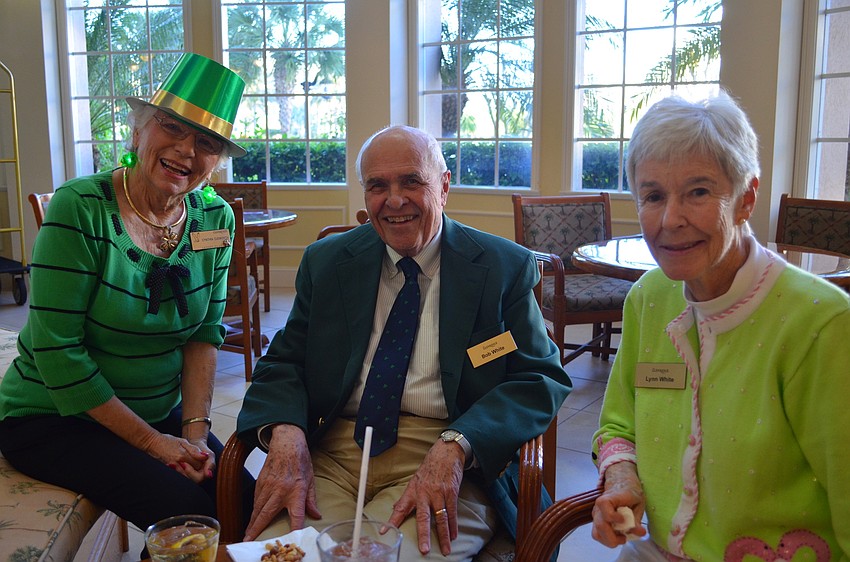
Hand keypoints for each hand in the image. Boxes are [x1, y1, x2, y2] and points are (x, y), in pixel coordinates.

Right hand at [144, 433, 211, 483]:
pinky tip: (186, 470)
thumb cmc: (167, 440)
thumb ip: (194, 450)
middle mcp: (178, 465)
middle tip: (200, 467)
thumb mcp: (183, 441)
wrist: (151, 443)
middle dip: (200, 473)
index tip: (203, 460)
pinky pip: (181, 478)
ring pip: (188, 479)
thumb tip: (205, 456)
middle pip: (195, 476)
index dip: (204, 464)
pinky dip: (186, 476)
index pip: (200, 465)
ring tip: (193, 467)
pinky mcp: (169, 472)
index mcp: (183, 456)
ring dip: (193, 475)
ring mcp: (172, 470)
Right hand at [243, 424, 320, 540]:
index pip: (296, 515)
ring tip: (248, 533)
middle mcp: (280, 490)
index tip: (291, 538)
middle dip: (256, 529)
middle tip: (250, 540)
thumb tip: (316, 515)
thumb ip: (311, 500)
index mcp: (296, 491)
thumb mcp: (311, 480)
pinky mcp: (260, 482)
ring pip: (257, 508)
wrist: (286, 443)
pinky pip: (255, 499)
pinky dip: (253, 510)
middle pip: (266, 514)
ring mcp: (268, 486)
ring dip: (252, 522)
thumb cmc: (300, 460)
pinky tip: (252, 518)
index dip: (294, 527)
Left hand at [386, 440, 463, 555]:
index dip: (392, 520)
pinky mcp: (451, 492)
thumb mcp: (414, 480)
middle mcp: (425, 493)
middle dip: (423, 534)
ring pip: (441, 518)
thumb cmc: (429, 467)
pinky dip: (454, 525)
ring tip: (445, 549)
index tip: (384, 531)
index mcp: (413, 491)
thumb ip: (406, 497)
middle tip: (424, 549)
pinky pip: (452, 512)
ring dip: (443, 535)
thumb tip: (394, 509)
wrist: (446, 453)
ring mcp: (439, 493)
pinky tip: (454, 535)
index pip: (401, 508)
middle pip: (424, 517)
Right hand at [591, 462, 646, 546]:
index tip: (622, 520)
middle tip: (625, 538)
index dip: (612, 515)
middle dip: (612, 537)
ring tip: (622, 538)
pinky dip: (607, 540)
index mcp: (609, 497)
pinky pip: (597, 535)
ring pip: (596, 533)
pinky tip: (617, 537)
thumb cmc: (630, 494)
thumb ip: (637, 518)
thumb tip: (640, 532)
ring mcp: (596, 516)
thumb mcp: (638, 502)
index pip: (603, 505)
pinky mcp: (597, 522)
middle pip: (599, 524)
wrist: (621, 487)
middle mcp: (599, 507)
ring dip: (609, 541)